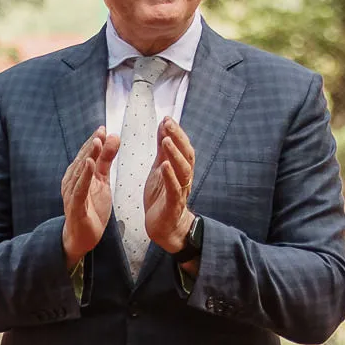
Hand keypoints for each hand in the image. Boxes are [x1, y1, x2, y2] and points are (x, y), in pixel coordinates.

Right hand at [60, 125, 117, 264]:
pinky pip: (79, 188)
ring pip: (80, 171)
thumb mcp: (103, 181)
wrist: (82, 237)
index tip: (103, 128)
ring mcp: (72, 193)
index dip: (94, 141)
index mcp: (78, 174)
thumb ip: (106, 160)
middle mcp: (71, 181)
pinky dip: (84, 176)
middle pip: (82, 159)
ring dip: (88, 156)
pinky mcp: (75, 206)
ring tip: (97, 143)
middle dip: (92, 145)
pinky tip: (89, 164)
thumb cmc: (91, 208)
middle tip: (101, 131)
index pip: (86, 154)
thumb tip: (113, 137)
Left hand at [144, 115, 196, 254]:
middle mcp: (184, 177)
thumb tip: (163, 127)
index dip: (176, 132)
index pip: (182, 146)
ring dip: (174, 154)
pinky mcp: (173, 204)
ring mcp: (180, 190)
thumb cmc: (162, 196)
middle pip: (185, 154)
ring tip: (165, 141)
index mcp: (180, 168)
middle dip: (177, 138)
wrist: (164, 227)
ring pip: (182, 170)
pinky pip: (174, 189)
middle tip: (168, 124)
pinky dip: (170, 177)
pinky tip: (164, 166)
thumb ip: (162, 150)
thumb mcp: (159, 169)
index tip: (167, 118)